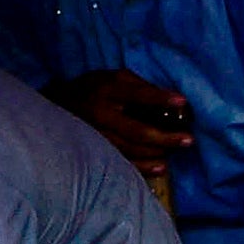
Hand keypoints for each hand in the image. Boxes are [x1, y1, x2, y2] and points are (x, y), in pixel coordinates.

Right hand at [54, 70, 194, 177]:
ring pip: (130, 149)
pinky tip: (161, 166)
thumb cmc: (91, 89)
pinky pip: (120, 162)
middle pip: (136, 130)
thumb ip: (136, 84)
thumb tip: (168, 96)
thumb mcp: (110, 77)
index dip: (160, 99)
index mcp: (106, 90)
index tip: (183, 102)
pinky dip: (142, 167)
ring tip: (176, 149)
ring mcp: (95, 136)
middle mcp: (100, 114)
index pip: (137, 95)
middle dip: (165, 136)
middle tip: (188, 139)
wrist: (55, 107)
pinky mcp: (93, 152)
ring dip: (157, 152)